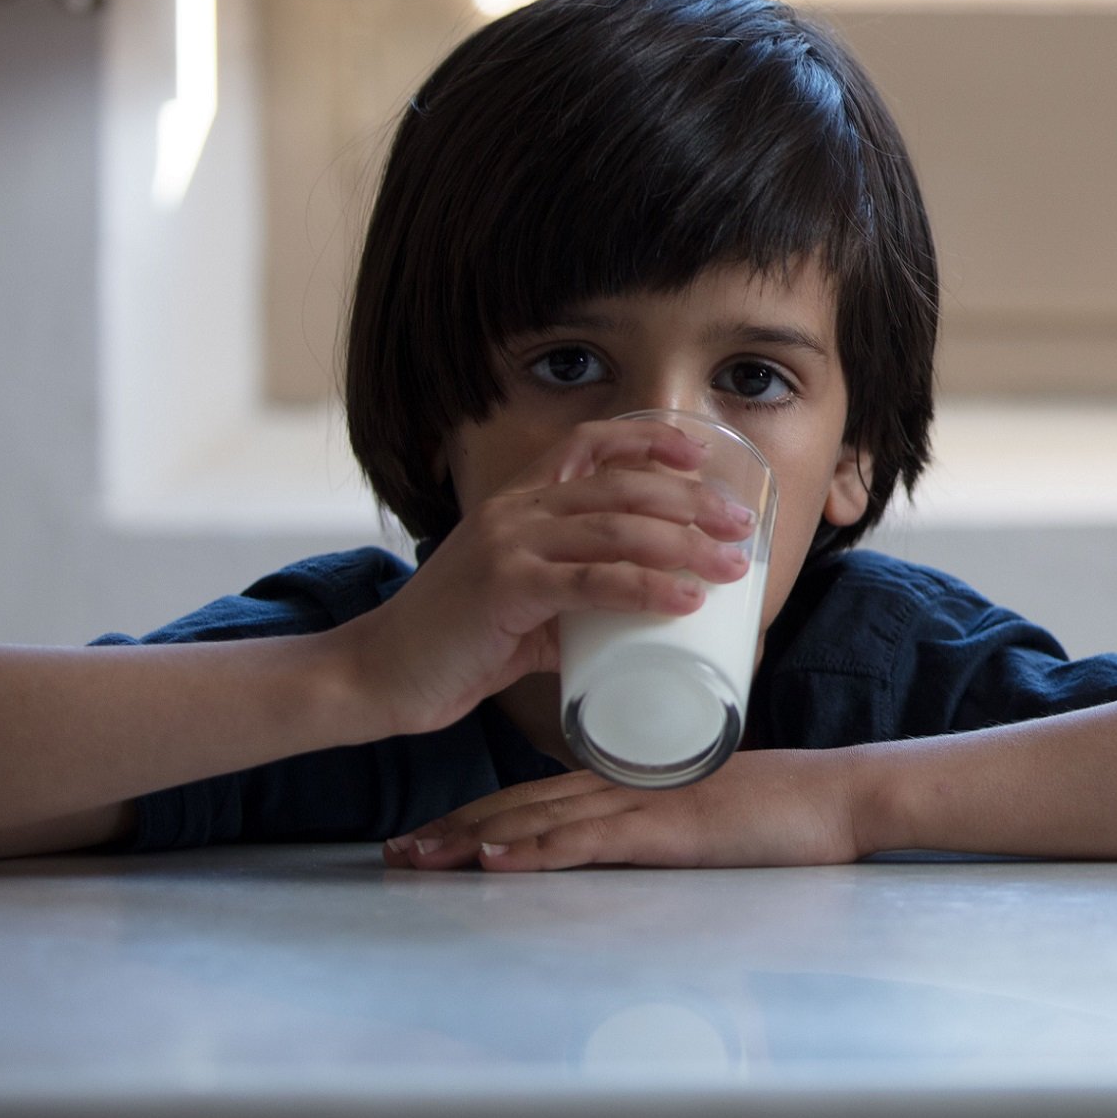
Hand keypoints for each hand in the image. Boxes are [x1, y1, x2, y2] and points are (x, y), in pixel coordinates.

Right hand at [337, 419, 756, 739]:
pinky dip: (646, 589)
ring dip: (684, 544)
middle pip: (621, 487)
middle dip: (691, 501)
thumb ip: (569, 602)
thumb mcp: (519, 606)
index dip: (645, 440)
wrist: (375, 676)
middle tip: (741, 524)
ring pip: (616, 530)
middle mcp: (513, 512)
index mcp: (515, 503)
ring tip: (730, 566)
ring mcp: (507, 546)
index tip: (698, 455)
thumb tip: (630, 621)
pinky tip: (684, 600)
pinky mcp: (505, 590)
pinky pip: (592, 582)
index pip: (587, 446)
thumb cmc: (451, 643)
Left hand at [381, 751, 866, 871]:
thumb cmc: (791, 808)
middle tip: (393, 847)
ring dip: (470, 838)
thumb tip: (642, 839)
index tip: (430, 830)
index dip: (481, 811)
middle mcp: (626, 784)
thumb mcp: (713, 808)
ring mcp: (642, 805)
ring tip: (416, 855)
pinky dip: (533, 850)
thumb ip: (672, 817)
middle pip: (521, 802)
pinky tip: (492, 861)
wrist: (841, 798)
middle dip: (452, 826)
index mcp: (634, 776)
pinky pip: (586, 842)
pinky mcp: (666, 831)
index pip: (541, 792)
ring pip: (538, 818)